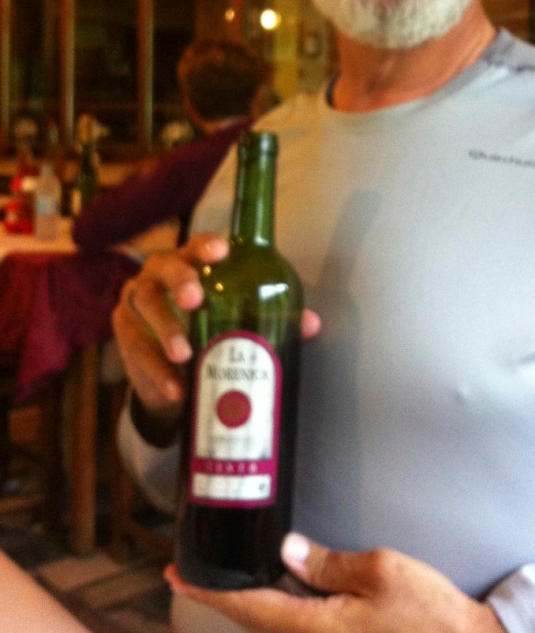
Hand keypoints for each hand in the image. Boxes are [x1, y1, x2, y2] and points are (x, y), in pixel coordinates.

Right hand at [112, 233, 320, 428]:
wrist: (171, 374)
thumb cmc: (208, 331)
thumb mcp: (238, 323)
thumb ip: (273, 318)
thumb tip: (312, 323)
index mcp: (190, 264)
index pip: (196, 246)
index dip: (206, 245)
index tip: (221, 252)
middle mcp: (159, 275)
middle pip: (164, 266)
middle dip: (180, 280)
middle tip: (196, 301)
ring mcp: (137, 302)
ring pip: (145, 304)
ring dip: (165, 329)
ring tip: (185, 354)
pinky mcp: (124, 335)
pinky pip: (135, 349)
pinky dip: (157, 371)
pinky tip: (176, 388)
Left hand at [165, 535, 527, 632]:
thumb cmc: (429, 615)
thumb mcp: (380, 570)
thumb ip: (327, 562)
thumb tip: (289, 550)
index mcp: (315, 631)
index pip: (247, 606)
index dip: (209, 590)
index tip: (177, 576)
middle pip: (255, 620)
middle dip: (222, 595)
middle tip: (193, 573)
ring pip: (275, 629)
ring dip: (250, 605)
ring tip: (234, 577)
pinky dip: (279, 613)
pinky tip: (283, 595)